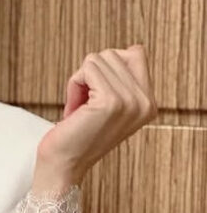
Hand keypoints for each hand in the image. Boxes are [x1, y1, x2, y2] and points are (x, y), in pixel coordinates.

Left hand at [35, 44, 157, 184]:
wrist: (63, 164)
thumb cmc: (78, 132)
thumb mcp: (110, 103)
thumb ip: (123, 79)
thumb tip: (134, 48)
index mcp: (149, 103)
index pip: (136, 53)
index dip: (107, 67)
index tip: (98, 96)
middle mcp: (146, 102)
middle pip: (113, 53)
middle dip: (90, 75)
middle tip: (85, 105)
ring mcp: (131, 101)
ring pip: (98, 58)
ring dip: (80, 81)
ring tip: (81, 109)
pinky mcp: (111, 101)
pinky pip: (87, 68)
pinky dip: (74, 85)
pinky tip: (75, 110)